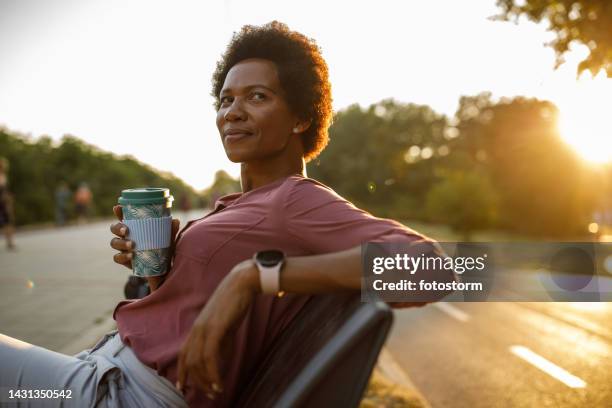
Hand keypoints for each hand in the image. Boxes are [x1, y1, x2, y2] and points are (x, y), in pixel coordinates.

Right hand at [109, 205, 179, 289]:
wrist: (163, 271)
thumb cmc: (164, 250)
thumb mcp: (168, 240)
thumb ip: (171, 231)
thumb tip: (175, 221)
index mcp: (135, 228)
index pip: (124, 217)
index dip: (119, 212)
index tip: (118, 207)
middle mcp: (127, 236)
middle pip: (114, 229)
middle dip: (117, 227)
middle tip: (126, 230)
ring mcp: (124, 249)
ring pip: (114, 243)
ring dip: (121, 242)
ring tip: (132, 245)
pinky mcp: (125, 261)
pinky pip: (117, 258)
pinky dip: (122, 256)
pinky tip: (131, 256)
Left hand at [176, 259, 259, 398]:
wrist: (242, 283)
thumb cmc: (235, 303)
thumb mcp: (225, 326)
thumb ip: (220, 342)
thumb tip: (218, 360)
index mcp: (197, 328)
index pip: (184, 354)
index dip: (182, 372)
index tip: (182, 388)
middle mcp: (197, 330)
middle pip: (190, 362)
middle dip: (197, 382)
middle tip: (209, 394)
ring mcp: (204, 329)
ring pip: (198, 363)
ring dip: (206, 381)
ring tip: (216, 392)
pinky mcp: (215, 329)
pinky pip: (209, 357)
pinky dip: (213, 373)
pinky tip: (220, 383)